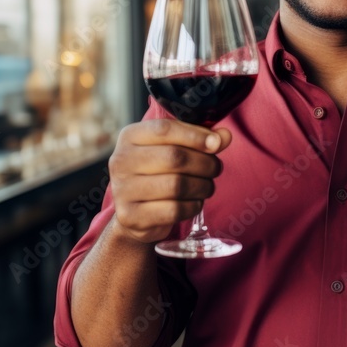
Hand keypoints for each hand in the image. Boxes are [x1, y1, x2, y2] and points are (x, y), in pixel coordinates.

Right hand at [108, 119, 231, 243]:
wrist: (135, 213)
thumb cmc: (159, 172)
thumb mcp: (175, 148)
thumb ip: (200, 139)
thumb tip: (225, 136)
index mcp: (129, 136)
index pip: (164, 129)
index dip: (195, 135)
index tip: (217, 143)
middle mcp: (120, 161)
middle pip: (174, 157)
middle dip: (204, 163)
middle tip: (216, 168)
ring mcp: (123, 190)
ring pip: (177, 185)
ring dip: (202, 186)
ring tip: (208, 186)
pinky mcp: (131, 216)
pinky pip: (174, 210)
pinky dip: (193, 206)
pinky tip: (195, 202)